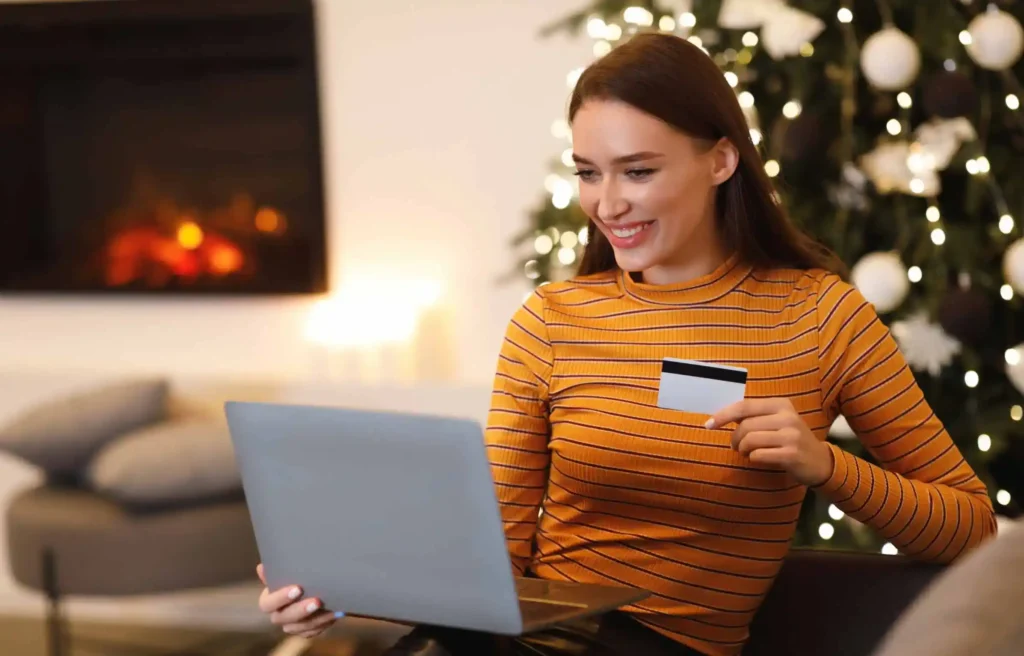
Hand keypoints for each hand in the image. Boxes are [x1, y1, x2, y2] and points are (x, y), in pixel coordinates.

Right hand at [257, 563, 341, 638]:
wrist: (317, 584)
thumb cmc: (298, 575)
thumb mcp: (289, 570)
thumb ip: (276, 571)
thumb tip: (261, 568)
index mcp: (269, 600)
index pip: (267, 604)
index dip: (280, 598)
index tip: (297, 588)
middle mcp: (278, 615)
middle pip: (283, 618)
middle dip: (300, 610)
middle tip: (316, 601)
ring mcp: (292, 625)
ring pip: (300, 627)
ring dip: (315, 618)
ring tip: (329, 608)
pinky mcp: (305, 631)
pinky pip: (312, 632)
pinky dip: (323, 623)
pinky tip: (333, 614)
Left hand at [706, 398, 833, 486]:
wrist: (819, 461)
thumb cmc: (790, 440)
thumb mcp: (777, 422)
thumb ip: (754, 416)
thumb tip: (721, 416)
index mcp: (781, 404)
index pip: (744, 406)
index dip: (723, 415)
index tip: (709, 424)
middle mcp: (787, 417)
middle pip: (745, 426)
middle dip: (735, 439)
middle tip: (737, 447)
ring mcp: (791, 435)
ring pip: (750, 440)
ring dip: (743, 449)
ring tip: (748, 453)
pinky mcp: (792, 454)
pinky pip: (759, 455)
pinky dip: (754, 458)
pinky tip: (759, 459)